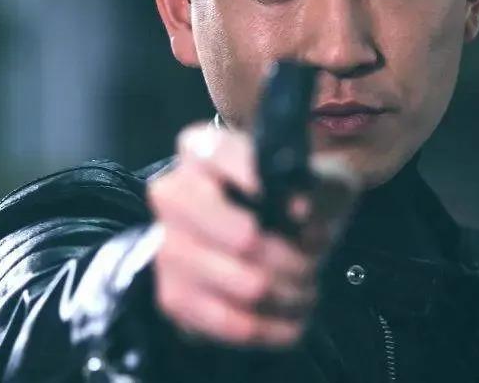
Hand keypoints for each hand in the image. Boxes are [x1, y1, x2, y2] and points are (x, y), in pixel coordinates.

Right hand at [147, 122, 358, 348]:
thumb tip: (297, 213)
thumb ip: (308, 185)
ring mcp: (167, 248)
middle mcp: (170, 194)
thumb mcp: (311, 177)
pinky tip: (291, 319)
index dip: (265, 187)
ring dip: (292, 294)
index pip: (221, 158)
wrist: (276, 232)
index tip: (302, 210)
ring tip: (304, 286)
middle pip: (244, 239)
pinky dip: (276, 327)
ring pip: (250, 286)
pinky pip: (236, 325)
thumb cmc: (292, 195)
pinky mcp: (173, 297)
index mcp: (197, 150)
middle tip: (309, 260)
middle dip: (292, 259)